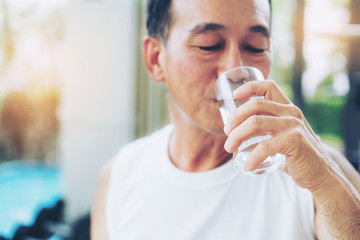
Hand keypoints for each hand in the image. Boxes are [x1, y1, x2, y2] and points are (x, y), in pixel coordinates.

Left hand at [223, 80, 339, 190]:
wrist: (320, 174)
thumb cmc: (296, 155)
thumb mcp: (280, 135)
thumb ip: (265, 129)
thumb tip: (235, 130)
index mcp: (287, 108)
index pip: (269, 86)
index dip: (250, 87)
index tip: (235, 95)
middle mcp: (291, 113)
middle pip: (255, 105)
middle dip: (235, 117)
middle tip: (227, 132)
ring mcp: (293, 125)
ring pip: (254, 123)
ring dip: (236, 136)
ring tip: (229, 148)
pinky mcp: (294, 141)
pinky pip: (264, 147)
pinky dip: (251, 158)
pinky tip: (247, 166)